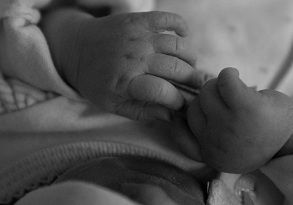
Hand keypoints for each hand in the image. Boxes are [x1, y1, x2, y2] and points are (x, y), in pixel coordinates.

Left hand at [60, 11, 201, 120]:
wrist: (75, 48)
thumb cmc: (94, 81)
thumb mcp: (113, 105)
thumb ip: (143, 112)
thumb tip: (171, 115)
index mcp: (126, 82)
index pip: (163, 92)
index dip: (178, 100)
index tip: (181, 103)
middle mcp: (134, 58)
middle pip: (176, 68)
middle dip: (192, 80)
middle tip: (196, 86)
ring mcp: (137, 36)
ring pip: (178, 45)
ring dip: (191, 57)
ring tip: (191, 66)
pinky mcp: (138, 20)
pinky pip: (167, 18)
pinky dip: (181, 25)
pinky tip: (185, 35)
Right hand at [187, 67, 292, 172]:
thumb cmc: (260, 138)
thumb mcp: (227, 149)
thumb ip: (205, 140)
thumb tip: (176, 118)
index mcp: (212, 156)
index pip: (181, 139)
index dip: (180, 124)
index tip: (184, 115)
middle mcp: (216, 144)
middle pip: (193, 108)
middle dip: (208, 101)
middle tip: (225, 101)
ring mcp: (229, 127)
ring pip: (206, 92)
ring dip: (219, 87)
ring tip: (234, 91)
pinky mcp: (245, 108)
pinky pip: (224, 79)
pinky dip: (229, 74)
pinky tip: (237, 78)